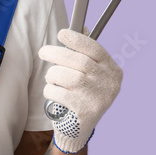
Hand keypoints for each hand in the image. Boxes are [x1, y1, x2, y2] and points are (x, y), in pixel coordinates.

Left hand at [40, 29, 122, 152]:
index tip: (61, 33)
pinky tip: (53, 92)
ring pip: (65, 76)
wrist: (80, 127)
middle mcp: (108, 83)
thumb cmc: (83, 93)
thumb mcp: (91, 73)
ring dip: (52, 74)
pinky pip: (58, 92)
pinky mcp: (84, 110)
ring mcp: (97, 98)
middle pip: (78, 61)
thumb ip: (86, 52)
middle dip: (56, 53)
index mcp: (112, 70)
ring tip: (52, 78)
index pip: (95, 49)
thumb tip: (80, 26)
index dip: (77, 39)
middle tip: (43, 52)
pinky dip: (50, 90)